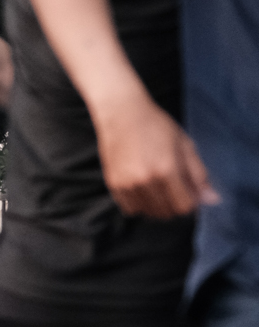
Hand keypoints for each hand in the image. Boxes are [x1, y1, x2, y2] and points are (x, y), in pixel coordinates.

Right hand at [94, 92, 217, 217]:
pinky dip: (139, 204)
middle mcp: (146, 180)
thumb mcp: (185, 145)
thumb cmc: (156, 125)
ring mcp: (127, 184)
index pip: (184, 207)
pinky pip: (130, 209)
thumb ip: (199, 174)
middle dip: (174, 204)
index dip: (190, 202)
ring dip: (156, 205)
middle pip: (166, 213)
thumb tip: (212, 199)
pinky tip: (142, 187)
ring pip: (148, 213)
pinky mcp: (114, 184)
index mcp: (167, 169)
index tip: (188, 192)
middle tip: (173, 187)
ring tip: (156, 186)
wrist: (121, 113)